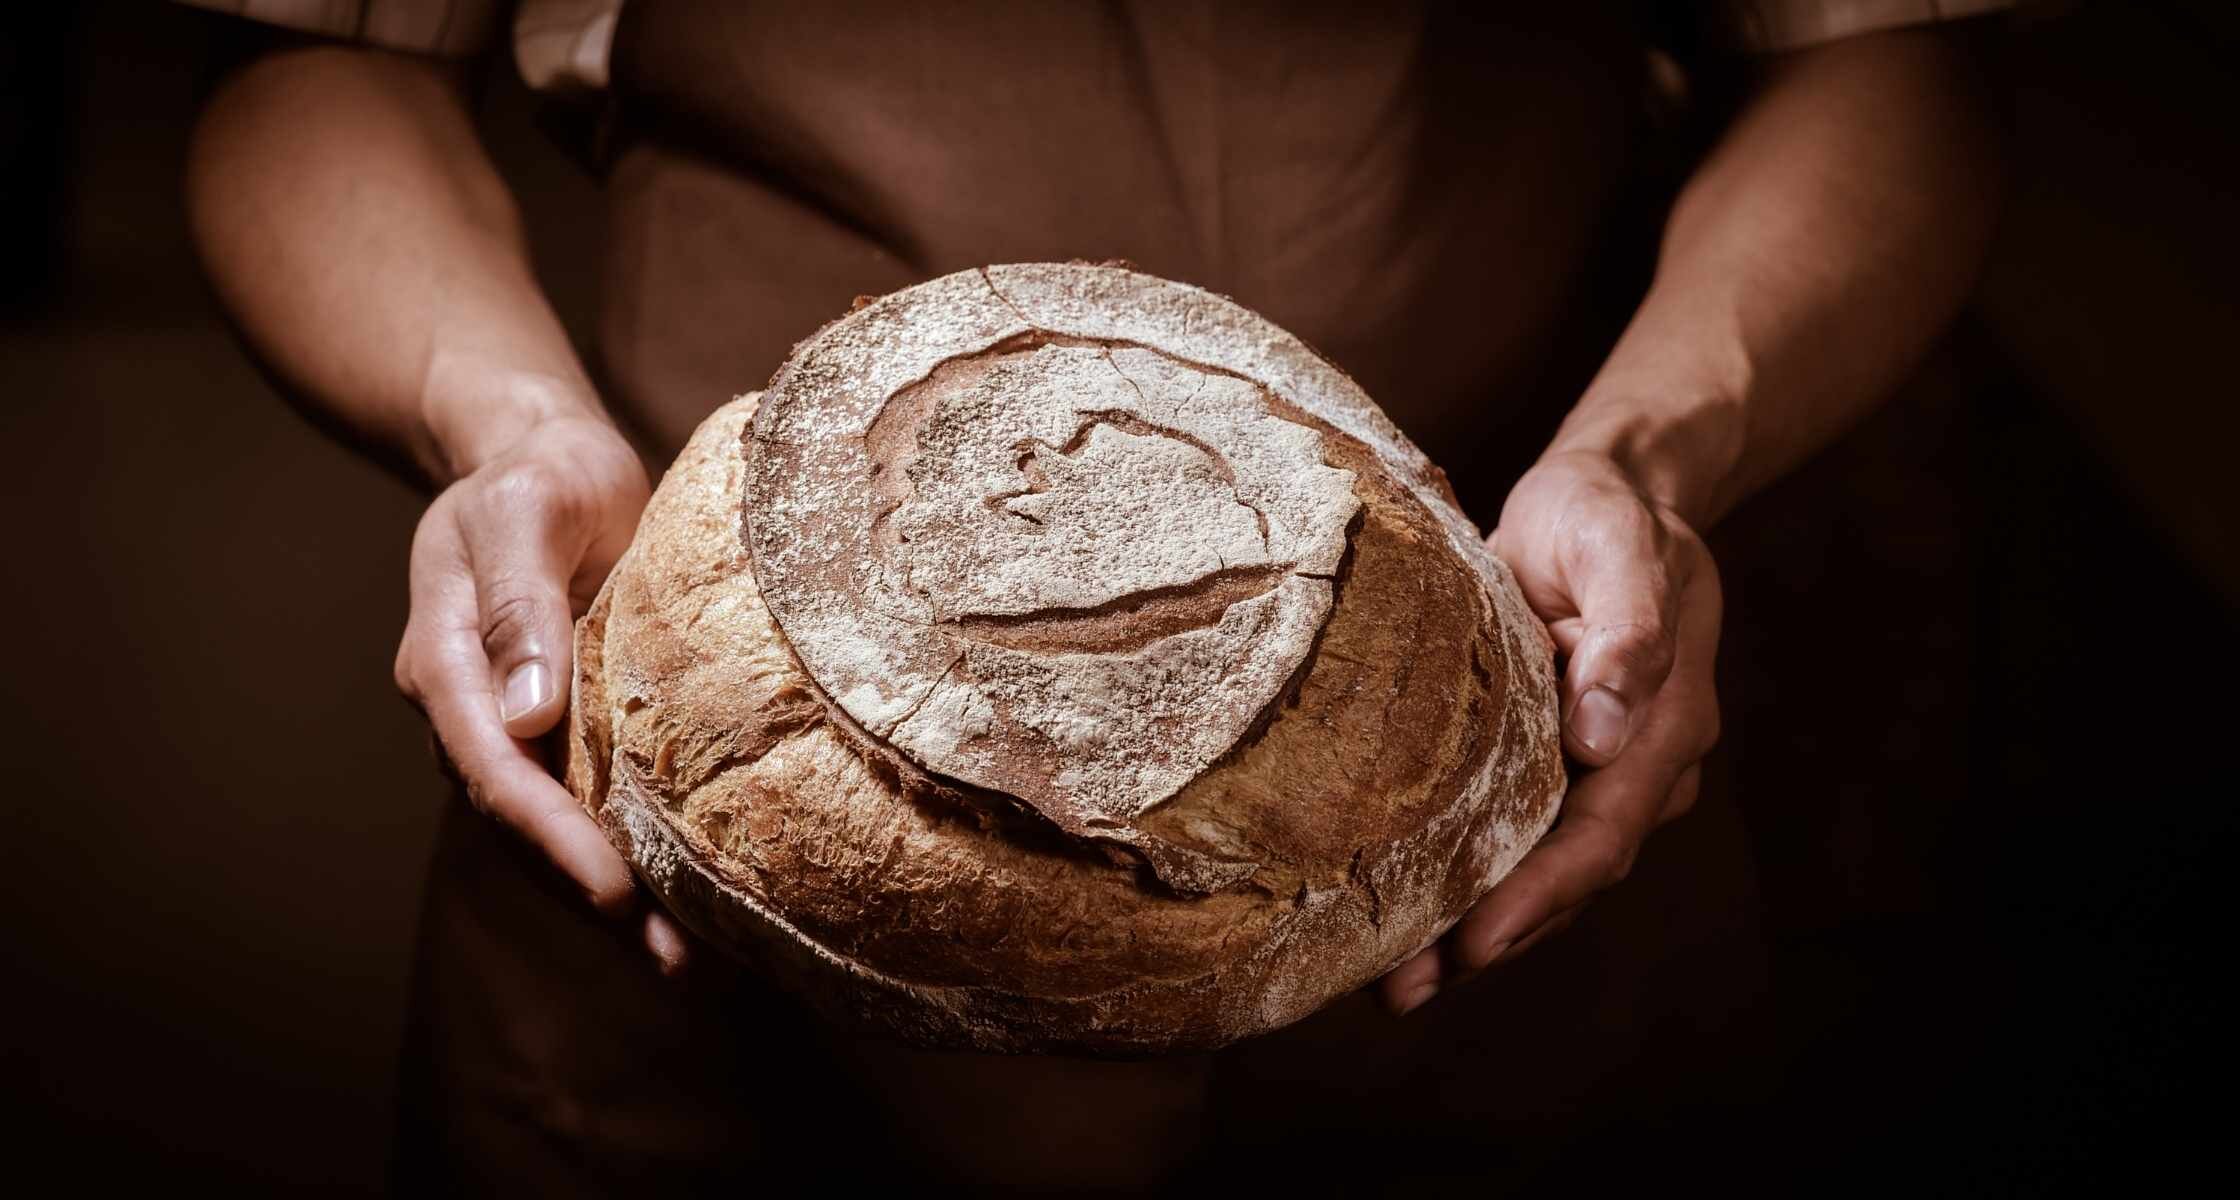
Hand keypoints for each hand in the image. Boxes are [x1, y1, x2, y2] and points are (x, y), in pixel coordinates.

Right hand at [391, 415, 688, 970]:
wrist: (547, 461)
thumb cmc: (536, 475)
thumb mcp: (524, 512)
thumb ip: (518, 602)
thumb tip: (527, 712)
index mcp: (447, 664)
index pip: (492, 767)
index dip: (550, 833)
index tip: (609, 885)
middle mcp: (479, 711)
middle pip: (527, 821)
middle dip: (594, 891)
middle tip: (671, 954)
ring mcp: (524, 726)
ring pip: (564, 826)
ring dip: (621, 895)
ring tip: (693, 959)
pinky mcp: (574, 726)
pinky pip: (600, 798)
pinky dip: (640, 849)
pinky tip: (698, 898)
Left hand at [1380, 449, 1721, 1013]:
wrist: (1605, 498)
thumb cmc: (1605, 517)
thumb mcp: (1618, 546)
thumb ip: (1626, 634)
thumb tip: (1601, 733)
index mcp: (1663, 725)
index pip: (1603, 831)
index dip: (1542, 891)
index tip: (1479, 940)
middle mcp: (1634, 767)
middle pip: (1568, 875)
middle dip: (1492, 936)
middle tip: (1408, 990)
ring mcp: (1594, 774)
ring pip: (1539, 871)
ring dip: (1472, 930)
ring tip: (1394, 985)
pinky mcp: (1548, 765)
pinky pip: (1512, 837)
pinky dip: (1463, 883)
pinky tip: (1403, 922)